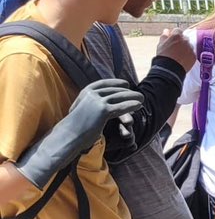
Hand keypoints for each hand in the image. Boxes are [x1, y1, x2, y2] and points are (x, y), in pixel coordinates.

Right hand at [15, 79, 142, 188]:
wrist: (68, 135)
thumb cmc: (75, 127)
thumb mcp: (82, 111)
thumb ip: (90, 105)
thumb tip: (99, 106)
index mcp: (85, 92)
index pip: (103, 83)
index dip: (115, 83)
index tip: (125, 84)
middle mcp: (91, 94)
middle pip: (113, 90)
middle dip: (126, 91)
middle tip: (137, 94)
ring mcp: (97, 101)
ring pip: (119, 97)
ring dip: (132, 97)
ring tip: (142, 99)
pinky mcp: (103, 111)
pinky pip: (121, 106)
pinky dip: (131, 105)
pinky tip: (139, 106)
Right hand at [156, 28, 195, 71]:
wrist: (170, 69)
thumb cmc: (164, 56)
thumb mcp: (161, 44)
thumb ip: (164, 36)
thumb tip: (166, 31)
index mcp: (177, 36)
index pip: (177, 30)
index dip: (174, 34)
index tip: (172, 39)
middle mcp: (185, 40)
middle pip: (184, 38)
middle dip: (180, 41)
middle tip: (175, 48)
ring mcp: (191, 48)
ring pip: (189, 46)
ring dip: (185, 48)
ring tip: (179, 55)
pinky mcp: (194, 56)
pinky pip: (192, 54)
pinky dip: (188, 55)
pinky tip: (182, 59)